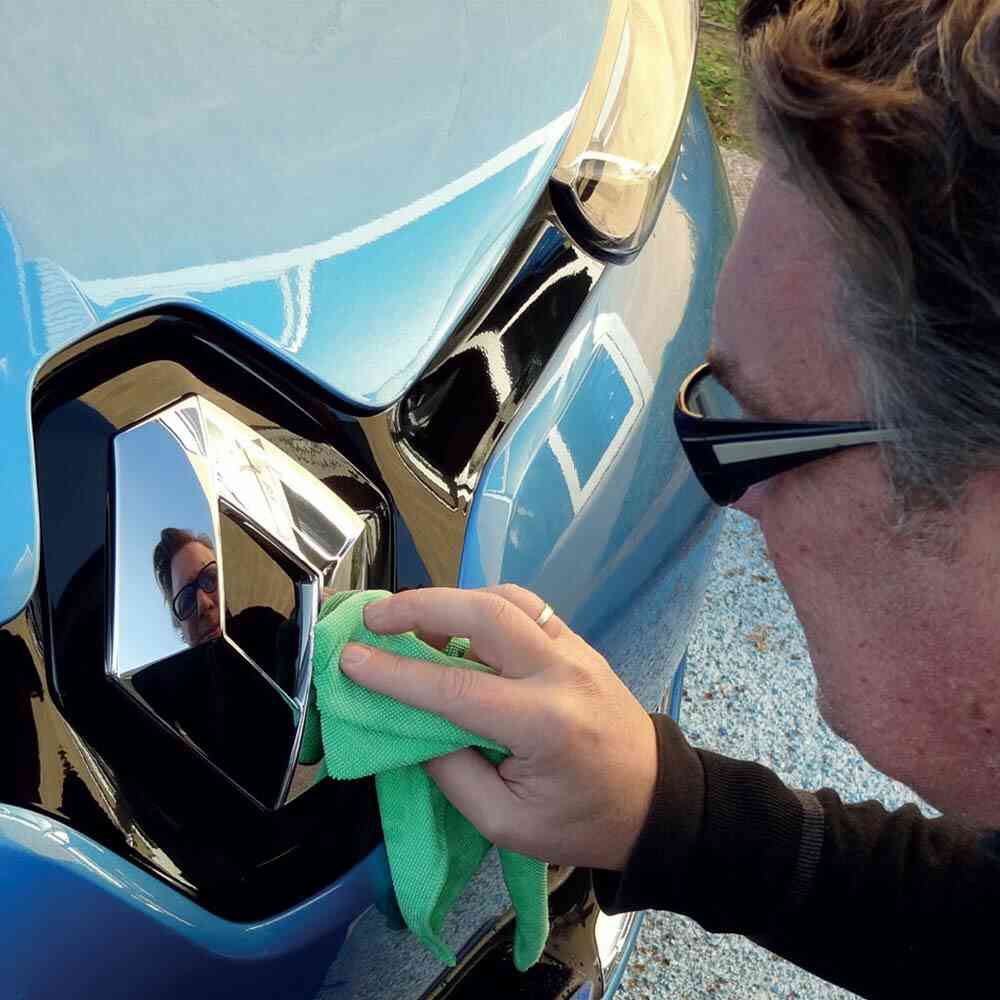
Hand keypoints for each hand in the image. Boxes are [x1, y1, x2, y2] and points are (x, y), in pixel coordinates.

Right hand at [339, 585, 657, 870]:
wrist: (656, 803)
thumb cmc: (581, 821)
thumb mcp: (506, 823)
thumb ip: (452, 772)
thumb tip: (412, 724)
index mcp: (542, 723)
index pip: (453, 688)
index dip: (395, 673)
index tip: (350, 658)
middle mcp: (560, 672)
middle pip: (484, 613)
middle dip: (420, 607)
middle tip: (374, 617)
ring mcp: (575, 649)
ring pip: (507, 598)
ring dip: (453, 600)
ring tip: (411, 621)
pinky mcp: (578, 643)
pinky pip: (526, 606)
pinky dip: (484, 605)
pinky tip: (459, 624)